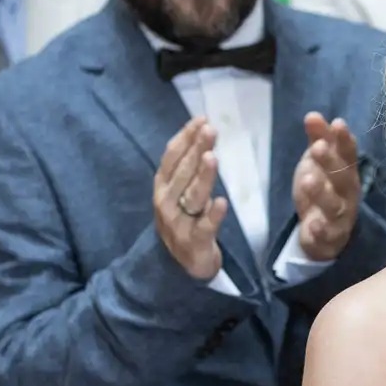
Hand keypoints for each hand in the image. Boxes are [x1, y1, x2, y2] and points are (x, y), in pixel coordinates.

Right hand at [153, 117, 227, 281]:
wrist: (181, 265)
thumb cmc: (184, 221)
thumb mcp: (179, 194)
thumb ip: (187, 169)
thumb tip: (201, 134)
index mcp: (162, 187)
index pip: (172, 158)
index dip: (185, 138)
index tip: (201, 120)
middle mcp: (166, 203)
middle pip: (182, 173)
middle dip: (196, 150)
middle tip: (210, 131)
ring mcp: (178, 224)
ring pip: (192, 197)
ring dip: (202, 177)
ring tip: (212, 158)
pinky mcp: (195, 242)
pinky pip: (205, 227)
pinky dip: (213, 215)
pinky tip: (222, 202)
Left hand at [292, 112, 360, 260]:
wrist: (325, 234)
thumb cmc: (323, 190)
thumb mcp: (318, 164)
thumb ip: (318, 140)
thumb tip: (313, 114)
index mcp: (346, 173)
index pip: (348, 154)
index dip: (344, 140)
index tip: (338, 124)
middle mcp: (347, 194)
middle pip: (342, 178)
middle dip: (331, 163)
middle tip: (318, 147)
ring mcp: (339, 216)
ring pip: (333, 205)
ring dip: (322, 193)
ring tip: (308, 180)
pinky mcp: (328, 237)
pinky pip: (326, 234)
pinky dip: (320, 229)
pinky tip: (312, 223)